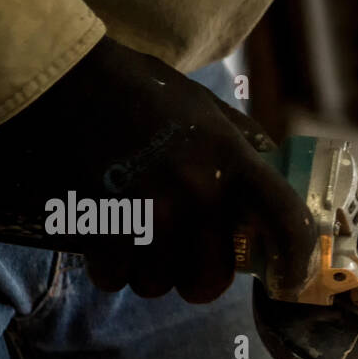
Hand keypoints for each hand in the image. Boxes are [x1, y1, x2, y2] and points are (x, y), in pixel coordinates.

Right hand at [0, 36, 314, 302]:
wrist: (60, 74)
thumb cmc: (137, 88)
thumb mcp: (204, 106)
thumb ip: (242, 141)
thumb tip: (276, 170)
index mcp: (232, 160)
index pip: (287, 221)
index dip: (298, 261)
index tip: (291, 280)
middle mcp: (199, 191)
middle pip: (212, 279)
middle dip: (196, 278)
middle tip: (181, 259)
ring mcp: (152, 211)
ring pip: (160, 284)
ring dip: (149, 274)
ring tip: (137, 243)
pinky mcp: (104, 224)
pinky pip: (116, 279)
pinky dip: (110, 270)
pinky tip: (105, 242)